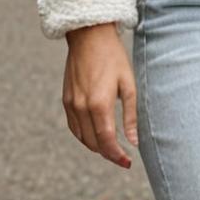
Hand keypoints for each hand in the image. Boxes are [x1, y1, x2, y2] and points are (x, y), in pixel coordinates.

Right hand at [63, 22, 137, 169]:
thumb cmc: (113, 57)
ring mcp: (71, 104)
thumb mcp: (128, 83)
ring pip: (82, 138)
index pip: (107, 141)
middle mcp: (82, 107)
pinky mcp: (66, 100)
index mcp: (99, 104)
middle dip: (108, 153)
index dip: (117, 156)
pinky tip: (96, 133)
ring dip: (96, 146)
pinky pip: (73, 127)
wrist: (89, 36)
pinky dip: (84, 136)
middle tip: (122, 156)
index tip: (128, 162)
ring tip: (111, 146)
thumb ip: (130, 114)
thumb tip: (134, 141)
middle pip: (93, 143)